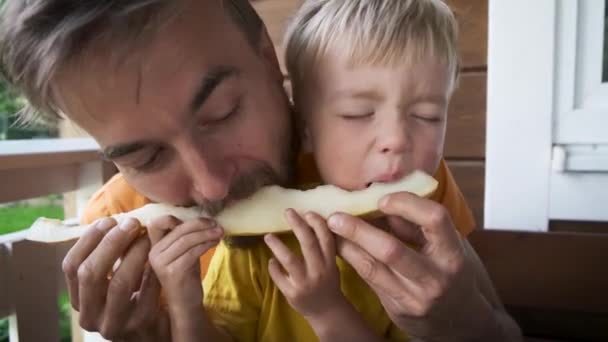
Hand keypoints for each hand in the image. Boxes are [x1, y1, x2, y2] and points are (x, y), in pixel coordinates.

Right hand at [62, 217, 169, 340]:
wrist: (153, 332)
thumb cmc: (132, 299)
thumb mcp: (111, 283)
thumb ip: (108, 258)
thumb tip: (115, 221)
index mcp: (78, 301)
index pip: (71, 266)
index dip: (89, 240)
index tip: (109, 220)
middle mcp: (90, 316)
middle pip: (91, 273)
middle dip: (111, 243)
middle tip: (132, 223)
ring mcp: (114, 324)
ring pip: (119, 283)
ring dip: (134, 254)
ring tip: (147, 236)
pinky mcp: (140, 324)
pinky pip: (147, 292)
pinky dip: (152, 270)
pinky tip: (159, 255)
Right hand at [147, 216, 222, 312]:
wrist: (185, 303)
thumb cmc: (186, 275)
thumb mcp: (183, 252)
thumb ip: (184, 236)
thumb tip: (202, 218)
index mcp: (153, 246)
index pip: (157, 223)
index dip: (174, 218)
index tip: (196, 221)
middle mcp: (153, 254)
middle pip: (177, 230)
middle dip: (199, 224)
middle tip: (216, 224)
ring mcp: (161, 263)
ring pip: (186, 240)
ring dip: (206, 234)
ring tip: (219, 232)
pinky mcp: (173, 272)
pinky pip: (192, 252)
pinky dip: (206, 244)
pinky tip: (215, 242)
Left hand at [265, 210, 347, 320]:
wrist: (326, 312)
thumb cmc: (327, 283)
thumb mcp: (331, 265)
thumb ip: (323, 249)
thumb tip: (309, 222)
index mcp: (330, 263)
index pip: (326, 239)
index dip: (317, 223)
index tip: (308, 212)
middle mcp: (318, 271)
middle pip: (308, 244)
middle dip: (298, 225)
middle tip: (288, 212)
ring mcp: (304, 283)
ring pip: (289, 260)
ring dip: (277, 246)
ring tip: (268, 236)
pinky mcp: (291, 293)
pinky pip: (279, 276)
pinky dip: (273, 267)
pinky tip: (271, 261)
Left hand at [327, 192, 494, 341]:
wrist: (457, 320)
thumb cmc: (447, 271)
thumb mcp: (443, 247)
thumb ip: (416, 227)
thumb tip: (382, 201)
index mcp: (452, 253)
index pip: (435, 219)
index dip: (406, 204)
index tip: (381, 199)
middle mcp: (436, 277)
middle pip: (392, 250)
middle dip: (359, 230)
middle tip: (335, 216)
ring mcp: (415, 297)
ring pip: (372, 267)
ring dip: (347, 245)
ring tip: (330, 229)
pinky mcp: (398, 308)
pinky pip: (369, 279)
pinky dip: (352, 259)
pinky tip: (339, 246)